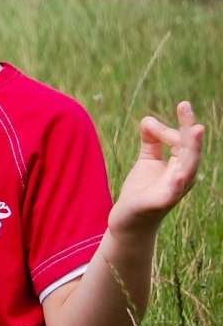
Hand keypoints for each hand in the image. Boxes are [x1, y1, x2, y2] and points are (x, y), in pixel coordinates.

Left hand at [109, 101, 205, 234]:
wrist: (128, 220)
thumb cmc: (141, 190)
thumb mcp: (147, 160)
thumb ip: (151, 140)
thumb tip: (149, 119)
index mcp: (181, 165)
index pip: (183, 139)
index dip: (168, 128)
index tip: (150, 124)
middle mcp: (183, 176)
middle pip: (191, 149)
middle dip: (189, 127)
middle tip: (185, 105)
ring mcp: (175, 190)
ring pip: (188, 166)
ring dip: (192, 148)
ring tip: (196, 129)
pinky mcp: (161, 202)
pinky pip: (173, 192)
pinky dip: (178, 182)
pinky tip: (180, 174)